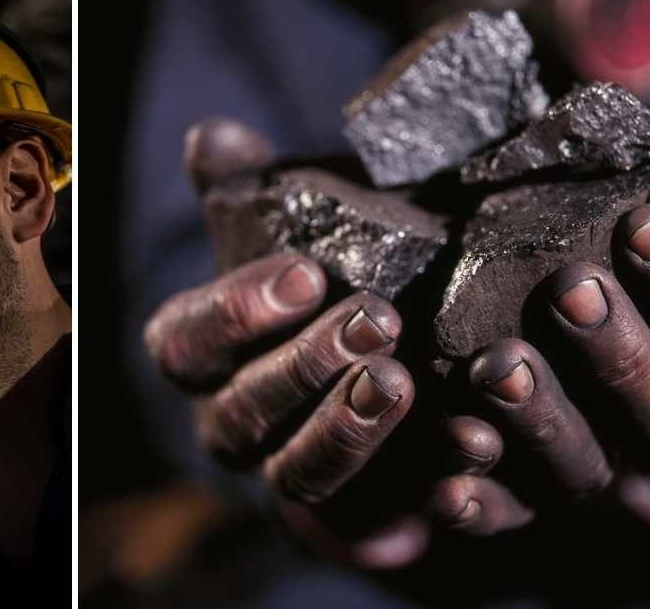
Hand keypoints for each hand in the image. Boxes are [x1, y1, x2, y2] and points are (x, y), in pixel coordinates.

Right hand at [143, 118, 425, 567]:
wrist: (387, 359)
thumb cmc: (326, 284)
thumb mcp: (289, 230)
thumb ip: (247, 188)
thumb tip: (212, 135)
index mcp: (199, 355)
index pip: (185, 340)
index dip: (236, 311)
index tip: (308, 273)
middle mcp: (228, 420)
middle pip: (243, 408)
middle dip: (305, 365)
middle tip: (378, 319)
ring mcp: (280, 471)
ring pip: (294, 468)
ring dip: (346, 428)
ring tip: (404, 381)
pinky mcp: (343, 515)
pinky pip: (364, 512)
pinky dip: (411, 480)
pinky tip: (464, 439)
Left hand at [432, 204, 649, 533]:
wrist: (543, 337)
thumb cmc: (591, 260)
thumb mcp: (618, 219)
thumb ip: (637, 184)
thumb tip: (632, 121)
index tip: (646, 219)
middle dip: (620, 350)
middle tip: (574, 288)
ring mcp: (590, 472)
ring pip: (577, 465)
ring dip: (541, 417)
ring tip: (499, 365)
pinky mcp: (520, 499)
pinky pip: (502, 514)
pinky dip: (475, 504)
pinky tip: (443, 486)